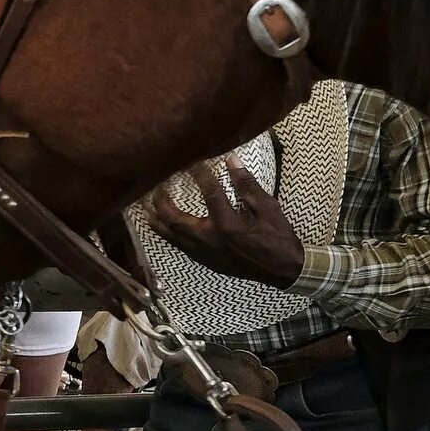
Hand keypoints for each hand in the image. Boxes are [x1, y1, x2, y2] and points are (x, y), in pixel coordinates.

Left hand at [147, 157, 306, 285]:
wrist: (282, 270)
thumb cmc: (278, 237)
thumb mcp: (268, 207)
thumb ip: (246, 184)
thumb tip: (231, 160)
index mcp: (227, 224)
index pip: (207, 192)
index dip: (198, 173)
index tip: (191, 160)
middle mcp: (209, 240)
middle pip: (173, 218)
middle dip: (161, 200)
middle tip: (157, 185)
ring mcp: (203, 252)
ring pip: (170, 235)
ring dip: (156, 218)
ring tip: (147, 205)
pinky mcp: (203, 260)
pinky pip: (177, 244)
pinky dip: (167, 232)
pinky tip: (163, 224)